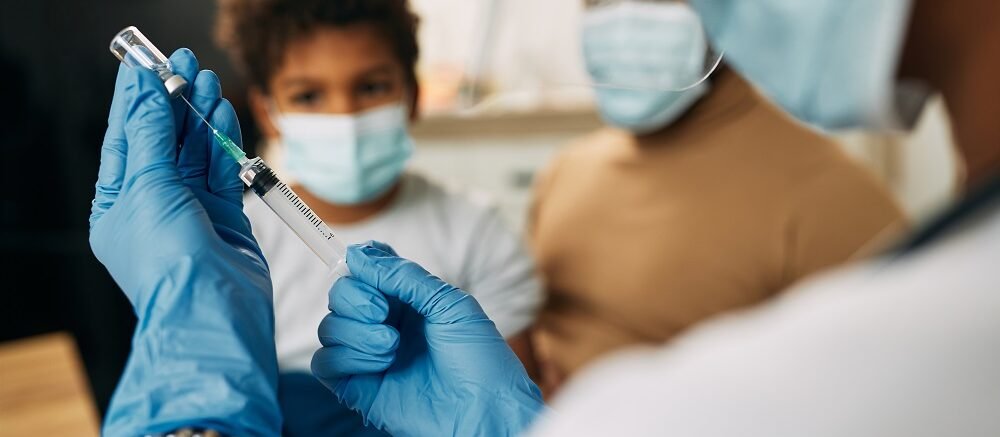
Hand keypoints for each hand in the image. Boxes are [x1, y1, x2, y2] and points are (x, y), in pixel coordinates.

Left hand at [90, 49, 279, 434]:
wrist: (212, 306)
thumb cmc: (166, 259)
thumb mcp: (147, 187)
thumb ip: (151, 137)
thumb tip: (146, 96)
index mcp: (117, 205)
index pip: (124, 140)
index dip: (134, 100)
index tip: (144, 65)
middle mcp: (153, 206)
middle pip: (163, 141)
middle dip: (172, 102)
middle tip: (184, 64)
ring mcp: (191, 211)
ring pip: (195, 152)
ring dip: (200, 117)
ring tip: (207, 82)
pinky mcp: (225, 217)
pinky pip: (222, 171)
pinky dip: (223, 143)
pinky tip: (223, 117)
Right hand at [312, 242, 544, 436]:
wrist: (485, 409)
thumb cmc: (479, 357)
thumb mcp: (448, 303)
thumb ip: (402, 276)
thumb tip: (357, 254)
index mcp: (408, 300)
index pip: (366, 269)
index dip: (359, 263)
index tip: (361, 263)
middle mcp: (384, 324)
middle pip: (340, 294)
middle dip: (354, 298)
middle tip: (382, 313)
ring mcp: (369, 355)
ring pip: (329, 327)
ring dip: (357, 333)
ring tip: (392, 346)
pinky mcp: (358, 387)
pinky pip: (325, 363)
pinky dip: (348, 358)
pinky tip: (381, 365)